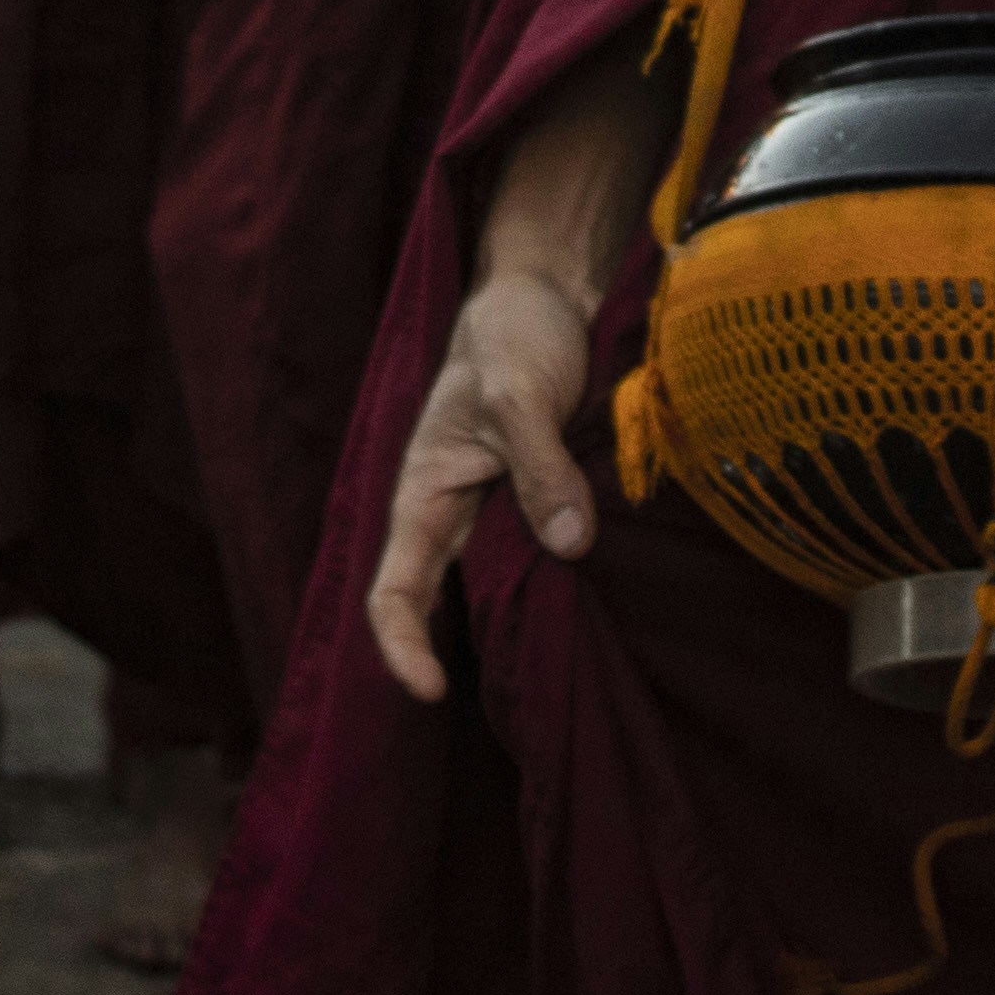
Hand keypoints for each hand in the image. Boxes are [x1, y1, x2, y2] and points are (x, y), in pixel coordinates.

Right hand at [367, 266, 599, 704]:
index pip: (394, 589)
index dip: (402, 646)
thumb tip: (572, 546)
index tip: (432, 692)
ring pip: (498, 589)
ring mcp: (497, 512)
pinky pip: (542, 562)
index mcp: (424, 492)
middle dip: (468, 657)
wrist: (546, 291)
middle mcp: (454, 514)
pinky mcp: (539, 504)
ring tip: (561, 670)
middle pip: (445, 606)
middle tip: (521, 703)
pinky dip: (561, 589)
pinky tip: (600, 613)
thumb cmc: (514, 331)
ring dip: (521, 626)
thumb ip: (542, 467)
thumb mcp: (522, 391)